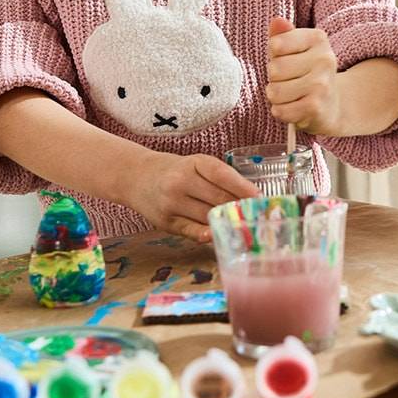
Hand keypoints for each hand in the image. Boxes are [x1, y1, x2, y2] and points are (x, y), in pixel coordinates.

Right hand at [132, 152, 258, 242]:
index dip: (243, 187)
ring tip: (244, 226)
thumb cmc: (176, 171)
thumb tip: (250, 198)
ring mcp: (171, 203)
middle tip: (257, 216)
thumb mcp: (196, 165)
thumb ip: (219, 178)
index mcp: (194, 163)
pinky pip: (191, 230)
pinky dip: (206, 234)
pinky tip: (218, 235)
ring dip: (227, 221)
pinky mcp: (165, 221)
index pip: (222, 174)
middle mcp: (181, 181)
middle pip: (218, 198)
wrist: (137, 177)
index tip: (259, 198)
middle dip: (239, 208)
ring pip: (207, 215)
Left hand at [265, 17, 342, 135]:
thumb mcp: (293, 50)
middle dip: (274, 79)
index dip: (274, 56)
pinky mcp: (316, 107)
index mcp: (318, 38)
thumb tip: (277, 21)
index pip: (275, 44)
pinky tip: (294, 108)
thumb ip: (282, 35)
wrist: (332, 105)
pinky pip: (281, 110)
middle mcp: (325, 59)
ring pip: (275, 91)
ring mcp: (322, 84)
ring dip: (277, 97)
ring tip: (292, 95)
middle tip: (290, 81)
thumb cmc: (305, 73)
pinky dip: (281, 112)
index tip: (288, 60)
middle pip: (274, 69)